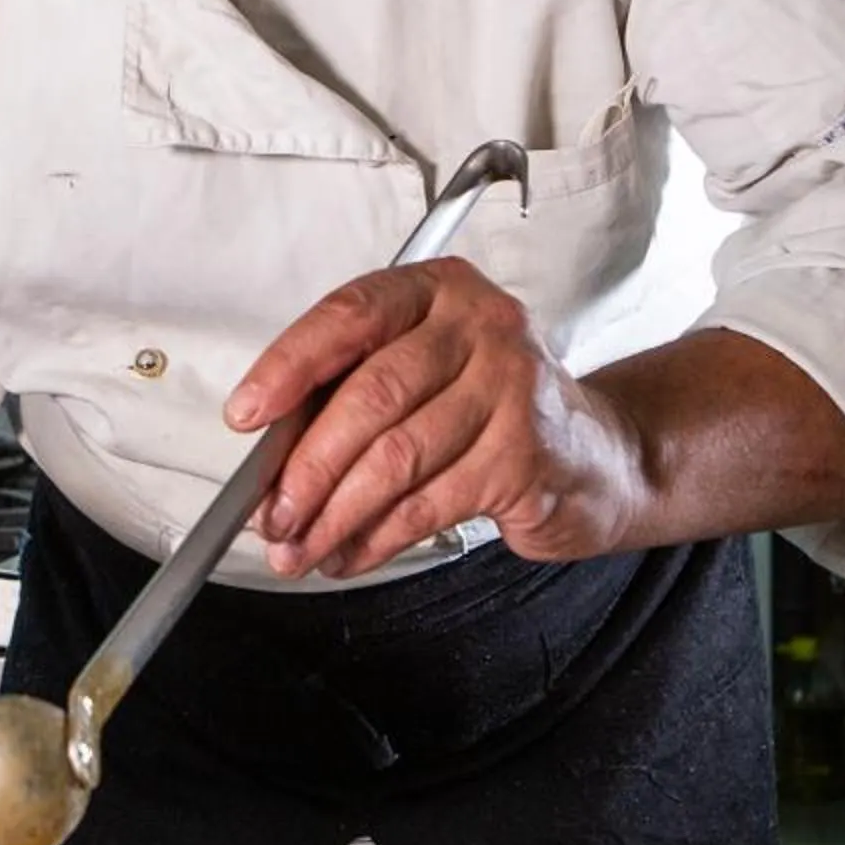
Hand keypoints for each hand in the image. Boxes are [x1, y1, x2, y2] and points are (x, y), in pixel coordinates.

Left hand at [228, 258, 656, 578]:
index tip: (245, 414)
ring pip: (395, 458)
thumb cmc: (492, 407)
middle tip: (270, 514)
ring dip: (333, 514)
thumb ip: (352, 389)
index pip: (350, 315)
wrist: (599, 454)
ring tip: (298, 546)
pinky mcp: (525, 456)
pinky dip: (376, 537)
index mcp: (439, 290)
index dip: (288, 366)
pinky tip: (349, 554)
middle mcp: (481, 326)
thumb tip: (270, 448)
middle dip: (306, 466)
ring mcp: (511, 389)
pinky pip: (428, 504)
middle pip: (371, 396)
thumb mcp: (426, 369)